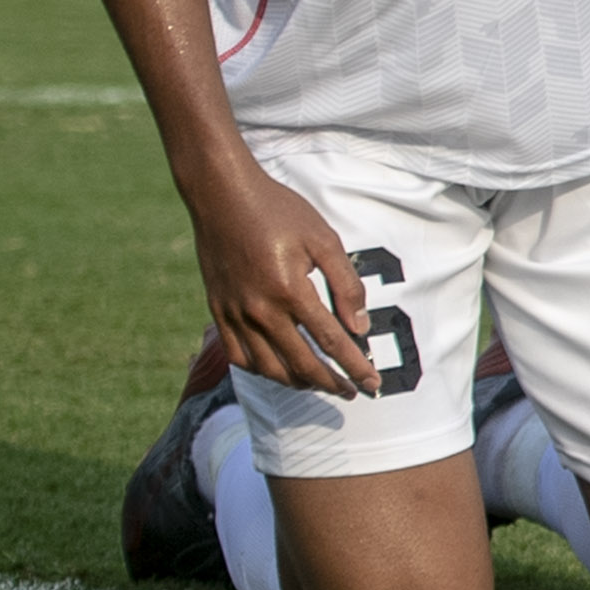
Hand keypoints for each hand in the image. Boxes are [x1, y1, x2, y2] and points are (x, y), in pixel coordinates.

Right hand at [186, 154, 383, 395]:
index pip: (330, 342)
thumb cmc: (279, 212)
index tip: (372, 383)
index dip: (354, 367)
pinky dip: (260, 369)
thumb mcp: (324, 240)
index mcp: (290, 291)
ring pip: (267, 367)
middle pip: (301, 364)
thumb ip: (346, 286)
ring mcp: (234, 313)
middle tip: (352, 392)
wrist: (222, 196)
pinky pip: (237, 355)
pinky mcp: (217, 310)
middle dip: (331, 383)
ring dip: (297, 382)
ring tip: (319, 384)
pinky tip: (278, 369)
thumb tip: (360, 328)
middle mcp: (259, 310)